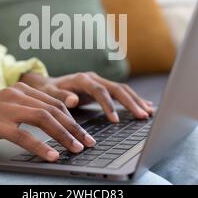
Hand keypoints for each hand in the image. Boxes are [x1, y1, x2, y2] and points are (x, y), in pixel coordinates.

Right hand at [0, 82, 95, 161]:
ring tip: (76, 149)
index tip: (83, 133)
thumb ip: (27, 110)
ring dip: (63, 135)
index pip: (54, 102)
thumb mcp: (6, 108)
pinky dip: (40, 146)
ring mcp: (6, 108)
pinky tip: (51, 156)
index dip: (72, 118)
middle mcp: (16, 95)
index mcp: (21, 91)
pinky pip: (23, 135)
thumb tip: (52, 122)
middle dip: (74, 127)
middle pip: (53, 109)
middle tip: (87, 142)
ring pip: (43, 119)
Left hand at [20, 72, 153, 122]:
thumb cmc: (48, 91)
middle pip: (117, 88)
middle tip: (143, 116)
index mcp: (82, 79)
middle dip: (131, 102)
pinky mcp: (104, 87)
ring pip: (122, 89)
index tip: (115, 120)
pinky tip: (146, 106)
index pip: (100, 91)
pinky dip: (134, 99)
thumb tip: (74, 100)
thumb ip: (62, 97)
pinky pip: (122, 92)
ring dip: (136, 100)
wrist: (48, 84)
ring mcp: (100, 82)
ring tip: (149, 112)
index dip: (109, 105)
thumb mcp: (50, 94)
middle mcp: (94, 78)